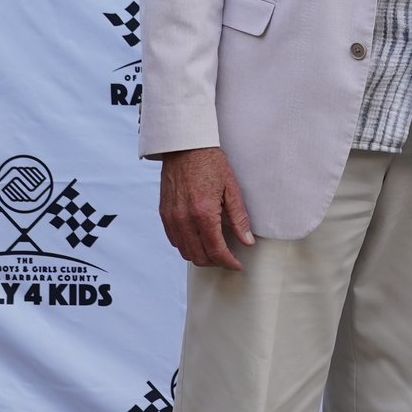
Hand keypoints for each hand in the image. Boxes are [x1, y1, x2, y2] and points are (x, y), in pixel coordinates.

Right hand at [157, 146, 253, 269]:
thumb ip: (239, 218)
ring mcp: (171, 217)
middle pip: (199, 256)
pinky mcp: (164, 213)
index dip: (228, 262)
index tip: (237, 265)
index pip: (216, 250)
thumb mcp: (231, 188)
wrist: (185, 146)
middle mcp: (184, 219)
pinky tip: (199, 239)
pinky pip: (174, 240)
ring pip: (185, 251)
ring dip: (201, 256)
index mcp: (203, 213)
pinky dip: (187, 245)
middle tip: (228, 258)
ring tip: (215, 250)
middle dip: (215, 262)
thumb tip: (247, 241)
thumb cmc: (210, 163)